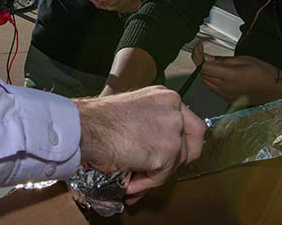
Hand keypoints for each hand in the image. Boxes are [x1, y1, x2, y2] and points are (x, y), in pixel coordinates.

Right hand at [76, 86, 204, 203]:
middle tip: (158, 171)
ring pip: (177, 162)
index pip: (188, 123)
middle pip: (194, 141)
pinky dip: (146, 184)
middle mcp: (175, 108)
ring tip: (133, 178)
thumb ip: (153, 123)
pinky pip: (162, 177)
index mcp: (166, 96)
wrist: (87, 128)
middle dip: (177, 160)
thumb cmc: (99, 120)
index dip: (180, 143)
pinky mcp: (168, 150)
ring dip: (156, 175)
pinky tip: (129, 183)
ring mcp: (173, 129)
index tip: (168, 155)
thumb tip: (159, 147)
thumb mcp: (134, 110)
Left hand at [199, 54, 281, 104]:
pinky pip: (213, 89)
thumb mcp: (244, 59)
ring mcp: (226, 96)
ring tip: (213, 63)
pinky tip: (219, 74)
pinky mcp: (228, 100)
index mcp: (230, 76)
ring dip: (205, 72)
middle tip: (206, 53)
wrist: (276, 90)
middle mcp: (225, 88)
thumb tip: (206, 58)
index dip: (197, 56)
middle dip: (201, 63)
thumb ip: (223, 60)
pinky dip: (211, 80)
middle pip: (202, 75)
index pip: (203, 67)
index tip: (199, 47)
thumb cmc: (263, 72)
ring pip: (206, 83)